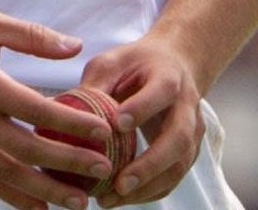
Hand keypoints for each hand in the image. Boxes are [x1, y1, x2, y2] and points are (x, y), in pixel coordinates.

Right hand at [0, 5, 117, 209]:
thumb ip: (31, 36)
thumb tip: (75, 47)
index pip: (34, 109)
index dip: (69, 123)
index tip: (101, 131)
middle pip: (24, 148)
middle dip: (66, 163)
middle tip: (102, 170)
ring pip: (4, 173)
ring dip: (42, 190)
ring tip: (76, 201)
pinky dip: (10, 195)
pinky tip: (36, 206)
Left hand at [81, 35, 207, 205]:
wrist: (175, 65)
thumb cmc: (137, 65)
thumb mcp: (114, 62)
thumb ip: (95, 84)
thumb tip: (66, 113)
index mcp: (169, 76)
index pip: (162, 91)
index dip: (143, 108)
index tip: (118, 124)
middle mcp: (186, 105)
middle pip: (178, 138)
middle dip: (150, 165)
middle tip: (119, 183)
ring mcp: (192, 131)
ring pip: (178, 165)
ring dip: (147, 187)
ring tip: (110, 199)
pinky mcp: (187, 151)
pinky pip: (172, 178)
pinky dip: (148, 193)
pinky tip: (119, 199)